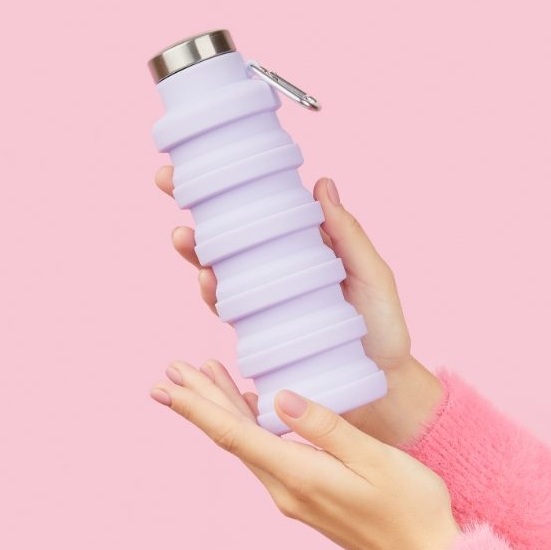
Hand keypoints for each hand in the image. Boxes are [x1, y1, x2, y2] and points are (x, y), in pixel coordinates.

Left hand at [149, 359, 459, 549]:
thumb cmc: (412, 508)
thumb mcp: (373, 459)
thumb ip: (325, 426)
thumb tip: (277, 397)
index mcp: (298, 476)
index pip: (235, 435)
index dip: (199, 406)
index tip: (168, 386)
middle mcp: (286, 490)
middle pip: (233, 437)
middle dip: (202, 401)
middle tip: (171, 370)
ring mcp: (295, 496)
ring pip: (248, 445)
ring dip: (225, 409)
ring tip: (204, 376)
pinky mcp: (308, 498)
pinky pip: (266, 455)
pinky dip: (251, 425)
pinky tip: (252, 407)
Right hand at [154, 167, 442, 446]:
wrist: (382, 389)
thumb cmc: (383, 330)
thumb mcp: (372, 275)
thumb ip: (348, 235)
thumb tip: (322, 183)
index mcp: (299, 250)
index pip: (257, 212)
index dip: (227, 186)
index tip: (199, 160)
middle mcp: (274, 275)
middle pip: (224, 237)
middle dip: (192, 208)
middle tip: (167, 183)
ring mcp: (262, 305)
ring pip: (217, 271)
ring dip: (194, 252)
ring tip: (183, 235)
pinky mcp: (258, 337)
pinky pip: (228, 312)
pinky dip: (213, 295)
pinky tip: (207, 280)